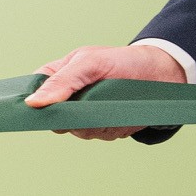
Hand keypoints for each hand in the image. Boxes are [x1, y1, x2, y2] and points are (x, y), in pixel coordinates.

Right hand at [27, 42, 188, 141]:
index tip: (49, 108)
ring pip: (80, 131)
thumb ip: (63, 80)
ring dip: (98, 121)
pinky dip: (114, 125)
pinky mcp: (103, 127)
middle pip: (55, 121)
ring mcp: (85, 115)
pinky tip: (124, 112)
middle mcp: (67, 99)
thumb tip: (33, 103)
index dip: (35, 106)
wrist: (162, 73)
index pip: (33, 97)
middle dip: (75, 116)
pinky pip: (102, 134)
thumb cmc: (122, 61)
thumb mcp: (91, 63)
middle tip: (93, 104)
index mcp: (57, 77)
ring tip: (114, 102)